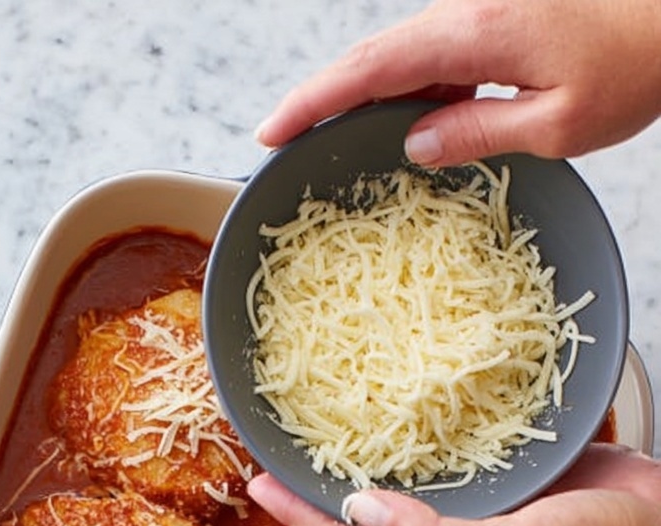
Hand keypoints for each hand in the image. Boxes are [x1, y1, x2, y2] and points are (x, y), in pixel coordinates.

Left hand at [247, 445, 660, 525]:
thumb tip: (357, 509)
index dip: (300, 513)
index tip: (255, 481)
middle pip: (365, 511)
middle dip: (319, 482)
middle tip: (277, 441)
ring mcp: (476, 509)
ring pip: (403, 479)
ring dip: (363, 452)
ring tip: (325, 413)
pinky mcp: (507, 478)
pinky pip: (449, 455)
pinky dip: (420, 429)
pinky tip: (407, 399)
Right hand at [256, 0, 660, 164]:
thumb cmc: (635, 65)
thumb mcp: (558, 124)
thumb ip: (479, 134)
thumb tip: (414, 144)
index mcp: (473, 34)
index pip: (368, 70)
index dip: (312, 101)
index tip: (269, 132)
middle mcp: (466, 13)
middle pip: (372, 56)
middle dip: (322, 98)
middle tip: (281, 140)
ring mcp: (479, 14)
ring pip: (402, 56)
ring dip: (366, 97)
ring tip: (333, 142)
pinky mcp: (496, 22)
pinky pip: (435, 57)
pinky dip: (410, 92)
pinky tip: (409, 126)